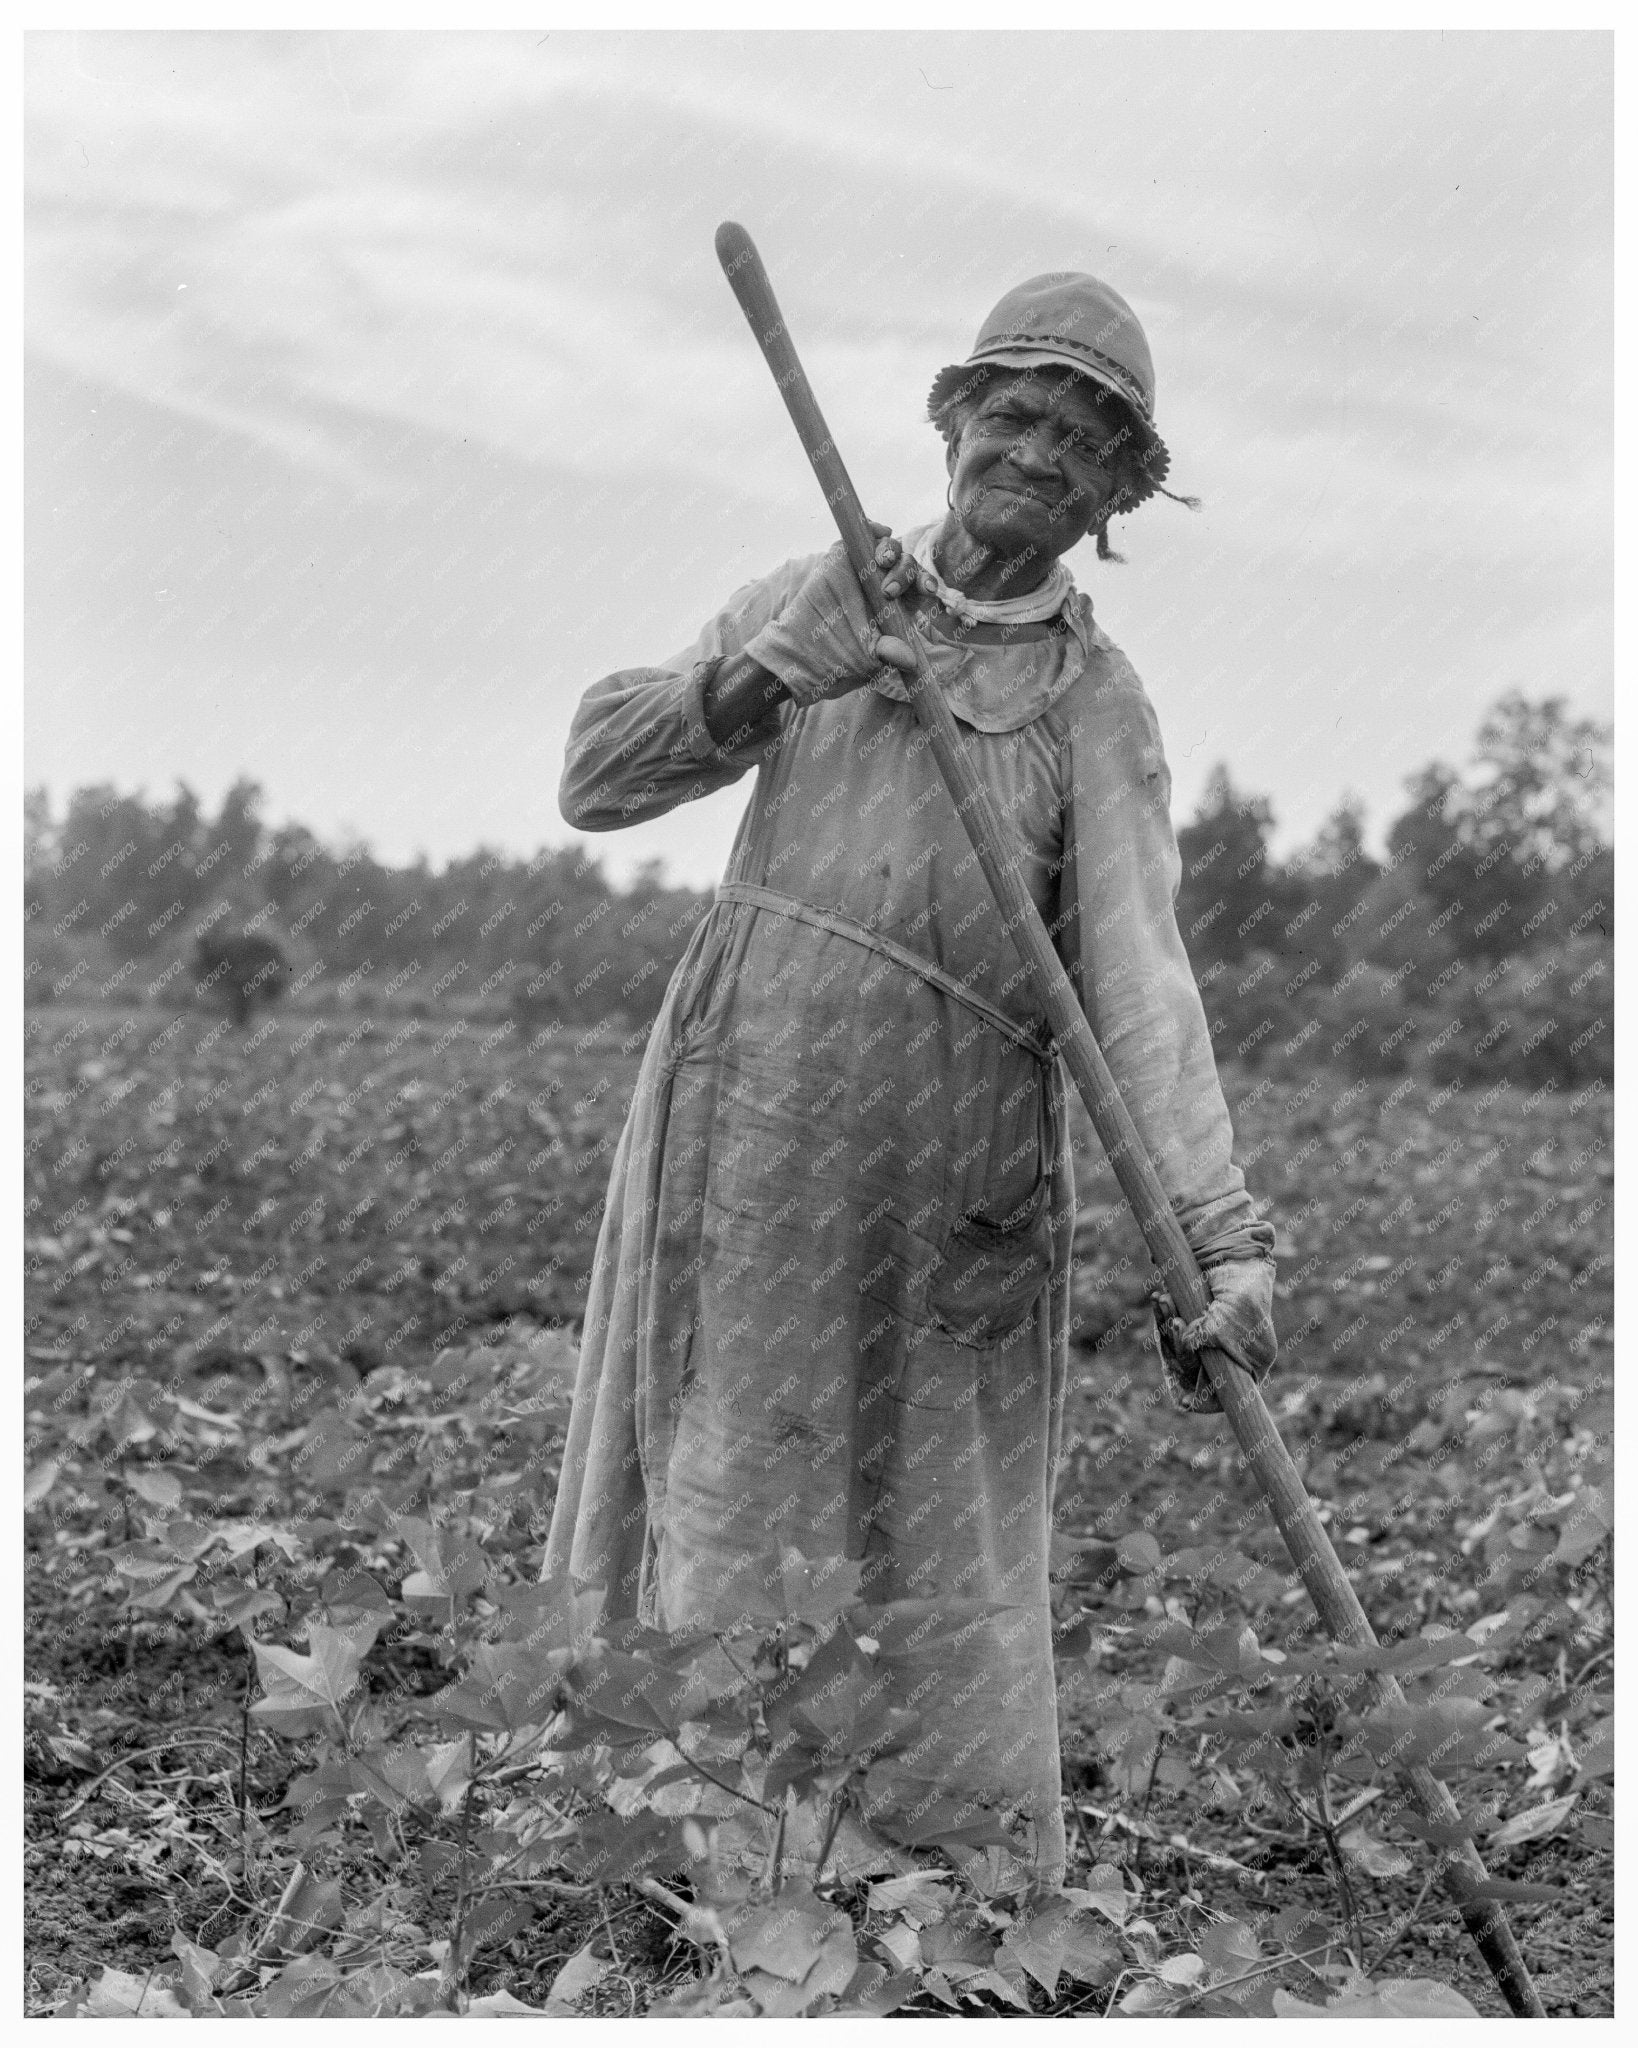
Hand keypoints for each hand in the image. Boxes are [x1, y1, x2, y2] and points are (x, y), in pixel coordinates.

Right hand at [743, 531, 917, 706]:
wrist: (801, 651)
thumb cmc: (838, 656)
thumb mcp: (868, 658)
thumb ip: (888, 653)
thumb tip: (910, 660)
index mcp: (898, 605)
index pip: (919, 588)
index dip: (926, 584)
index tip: (929, 591)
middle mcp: (884, 583)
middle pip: (906, 565)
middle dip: (905, 572)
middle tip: (889, 590)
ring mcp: (863, 568)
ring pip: (888, 547)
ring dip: (891, 551)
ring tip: (882, 561)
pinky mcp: (842, 556)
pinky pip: (862, 534)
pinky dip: (873, 528)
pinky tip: (877, 531)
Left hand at [1150, 1256, 1276, 1415]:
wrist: (1236, 1253)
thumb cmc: (1241, 1289)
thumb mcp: (1229, 1316)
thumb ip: (1208, 1336)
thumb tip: (1186, 1344)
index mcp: (1254, 1362)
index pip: (1226, 1394)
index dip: (1205, 1400)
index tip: (1185, 1402)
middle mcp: (1233, 1356)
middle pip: (1197, 1371)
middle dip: (1180, 1349)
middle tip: (1175, 1323)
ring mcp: (1212, 1340)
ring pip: (1181, 1349)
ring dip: (1169, 1328)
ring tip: (1164, 1301)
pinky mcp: (1195, 1322)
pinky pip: (1174, 1330)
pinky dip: (1165, 1315)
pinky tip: (1160, 1300)